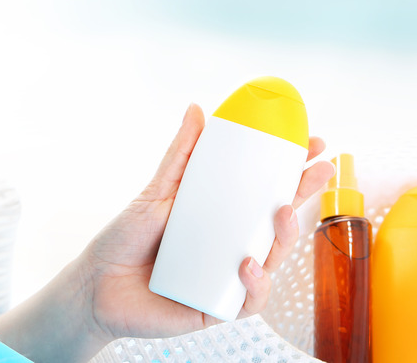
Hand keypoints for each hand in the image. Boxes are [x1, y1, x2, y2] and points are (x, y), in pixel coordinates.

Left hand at [78, 103, 334, 340]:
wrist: (96, 284)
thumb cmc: (126, 239)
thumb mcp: (156, 192)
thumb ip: (181, 155)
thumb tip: (197, 109)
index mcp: (219, 216)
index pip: (264, 191)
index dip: (292, 170)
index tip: (314, 144)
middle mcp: (229, 245)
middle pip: (277, 222)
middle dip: (304, 196)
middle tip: (319, 171)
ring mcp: (227, 277)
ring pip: (272, 259)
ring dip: (284, 237)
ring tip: (281, 213)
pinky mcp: (219, 307)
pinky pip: (250, 299)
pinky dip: (255, 283)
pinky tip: (246, 264)